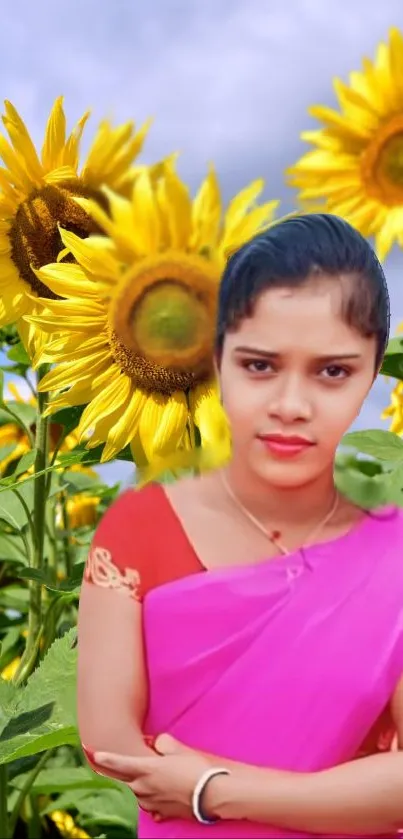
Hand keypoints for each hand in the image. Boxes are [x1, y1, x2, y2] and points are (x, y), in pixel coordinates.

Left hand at [93, 734, 219, 822]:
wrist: (211, 795)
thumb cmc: (195, 769)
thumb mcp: (178, 749)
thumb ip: (162, 743)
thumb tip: (156, 743)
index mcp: (146, 769)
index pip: (118, 762)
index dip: (103, 757)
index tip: (91, 752)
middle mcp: (144, 788)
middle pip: (123, 779)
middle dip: (115, 771)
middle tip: (106, 762)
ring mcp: (151, 803)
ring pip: (136, 792)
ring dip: (137, 783)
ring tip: (145, 776)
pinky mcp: (161, 813)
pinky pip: (150, 804)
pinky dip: (151, 797)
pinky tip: (159, 793)